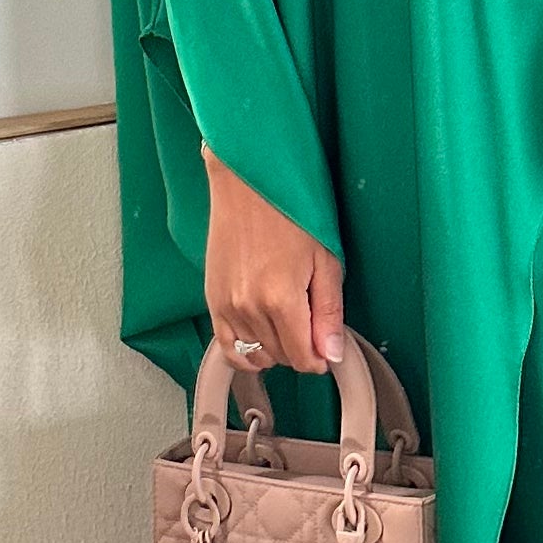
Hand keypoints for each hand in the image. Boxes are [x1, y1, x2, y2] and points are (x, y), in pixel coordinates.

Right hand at [202, 146, 344, 375]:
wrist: (247, 183)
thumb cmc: (290, 212)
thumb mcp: (325, 261)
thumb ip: (328, 313)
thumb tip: (332, 354)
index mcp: (280, 300)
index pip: (302, 358)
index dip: (320, 359)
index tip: (326, 348)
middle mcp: (248, 308)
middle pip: (280, 357)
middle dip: (300, 349)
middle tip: (310, 322)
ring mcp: (225, 306)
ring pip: (256, 354)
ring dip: (276, 348)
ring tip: (287, 322)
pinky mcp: (211, 300)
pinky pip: (227, 346)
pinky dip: (246, 350)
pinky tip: (261, 338)